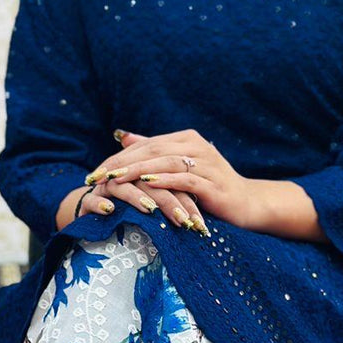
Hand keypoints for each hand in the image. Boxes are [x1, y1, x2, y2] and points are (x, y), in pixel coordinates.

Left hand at [82, 127, 264, 233]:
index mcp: (186, 139)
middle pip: (152, 150)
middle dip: (121, 164)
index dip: (118, 157)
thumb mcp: (180, 167)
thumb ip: (154, 151)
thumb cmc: (211, 188)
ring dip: (138, 170)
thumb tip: (122, 137)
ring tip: (114, 179)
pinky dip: (166, 180)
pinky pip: (186, 178)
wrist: (248, 204)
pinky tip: (147, 184)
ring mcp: (207, 163)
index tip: (94, 172)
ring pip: (166, 162)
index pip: (145, 145)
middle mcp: (196, 146)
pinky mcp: (213, 183)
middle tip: (96, 176)